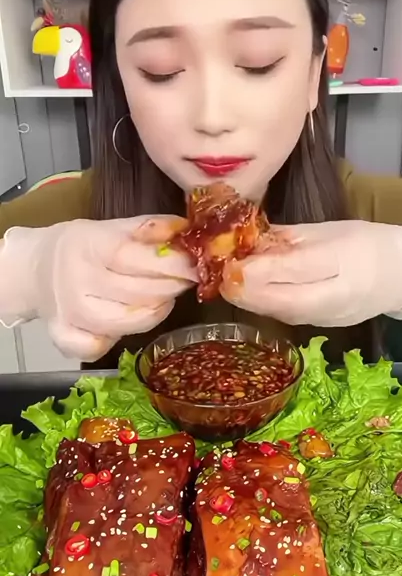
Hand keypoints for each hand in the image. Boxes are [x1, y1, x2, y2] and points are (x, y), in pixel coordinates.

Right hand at [0, 216, 195, 360]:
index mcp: (86, 245)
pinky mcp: (64, 339)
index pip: (131, 258)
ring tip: (164, 298)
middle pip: (135, 293)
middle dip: (172, 287)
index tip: (194, 264)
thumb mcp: (110, 227)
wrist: (33, 269)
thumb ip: (147, 229)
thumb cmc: (81, 247)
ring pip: (125, 324)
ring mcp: (68, 314)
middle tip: (187, 279)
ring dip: (156, 311)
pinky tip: (129, 322)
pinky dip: (121, 338)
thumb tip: (185, 230)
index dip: (168, 264)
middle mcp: (74, 281)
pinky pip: (100, 348)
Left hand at [221, 220, 401, 326]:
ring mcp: (325, 318)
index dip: (255, 268)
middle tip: (220, 271)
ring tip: (229, 280)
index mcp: (338, 264)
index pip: (290, 271)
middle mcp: (330, 299)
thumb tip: (248, 237)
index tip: (229, 260)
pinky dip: (265, 303)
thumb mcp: (328, 230)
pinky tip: (252, 290)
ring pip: (278, 312)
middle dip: (244, 288)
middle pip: (277, 300)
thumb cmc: (368, 243)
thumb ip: (288, 238)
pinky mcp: (320, 326)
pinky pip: (286, 315)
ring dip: (250, 298)